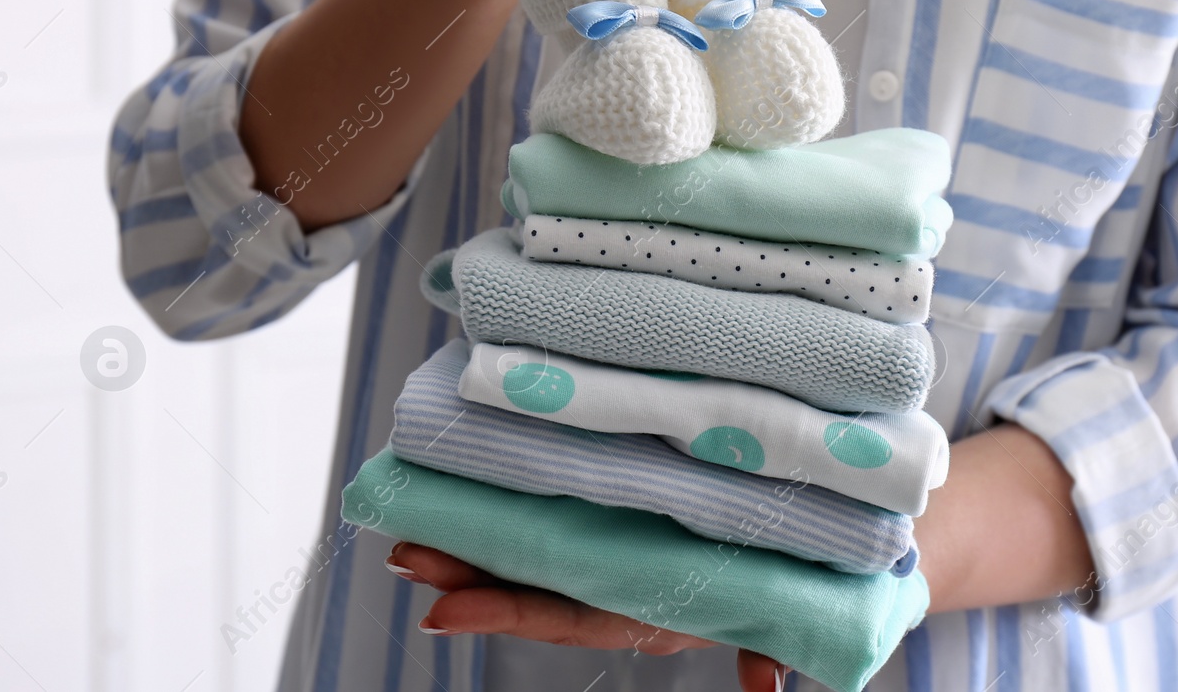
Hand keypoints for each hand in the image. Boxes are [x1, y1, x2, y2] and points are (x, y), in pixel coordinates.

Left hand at [386, 542, 788, 690]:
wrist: (773, 557)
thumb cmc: (766, 575)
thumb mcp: (763, 610)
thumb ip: (757, 645)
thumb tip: (769, 685)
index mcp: (637, 612)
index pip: (560, 616)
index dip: (501, 613)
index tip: (439, 611)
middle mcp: (608, 590)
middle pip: (527, 586)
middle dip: (464, 576)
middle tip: (404, 555)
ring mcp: (598, 559)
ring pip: (525, 559)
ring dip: (468, 552)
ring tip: (410, 537)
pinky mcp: (597, 523)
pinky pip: (542, 527)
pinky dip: (499, 522)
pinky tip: (458, 503)